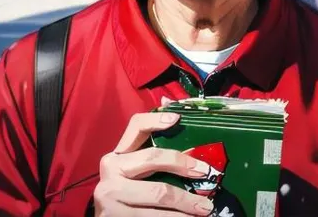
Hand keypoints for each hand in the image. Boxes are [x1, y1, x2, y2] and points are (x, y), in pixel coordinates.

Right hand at [94, 111, 213, 215]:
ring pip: (159, 193)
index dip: (155, 120)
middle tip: (205, 172)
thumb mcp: (134, 172)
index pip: (135, 126)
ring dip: (187, 202)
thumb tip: (173, 110)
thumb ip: (151, 150)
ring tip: (206, 208)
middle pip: (152, 158)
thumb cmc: (126, 195)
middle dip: (183, 164)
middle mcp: (110, 171)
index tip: (178, 119)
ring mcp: (110, 196)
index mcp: (117, 154)